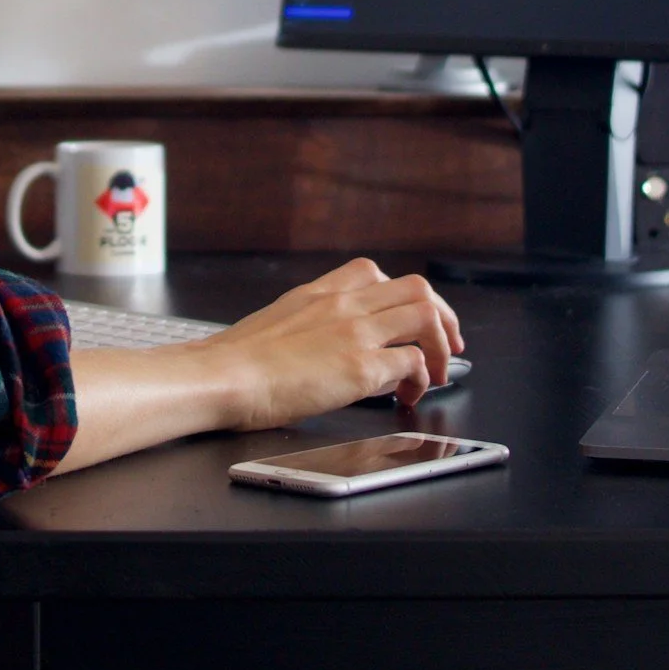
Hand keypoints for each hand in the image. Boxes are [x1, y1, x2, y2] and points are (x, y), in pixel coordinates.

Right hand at [200, 260, 465, 423]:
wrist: (221, 377)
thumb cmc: (234, 362)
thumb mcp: (274, 325)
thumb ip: (307, 325)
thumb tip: (323, 347)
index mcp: (318, 294)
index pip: (373, 273)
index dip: (402, 295)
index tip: (410, 316)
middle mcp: (343, 304)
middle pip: (416, 288)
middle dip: (442, 316)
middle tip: (447, 343)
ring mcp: (355, 332)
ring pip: (426, 316)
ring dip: (440, 345)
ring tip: (437, 372)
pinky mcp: (361, 366)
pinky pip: (414, 362)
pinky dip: (422, 380)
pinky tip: (407, 396)